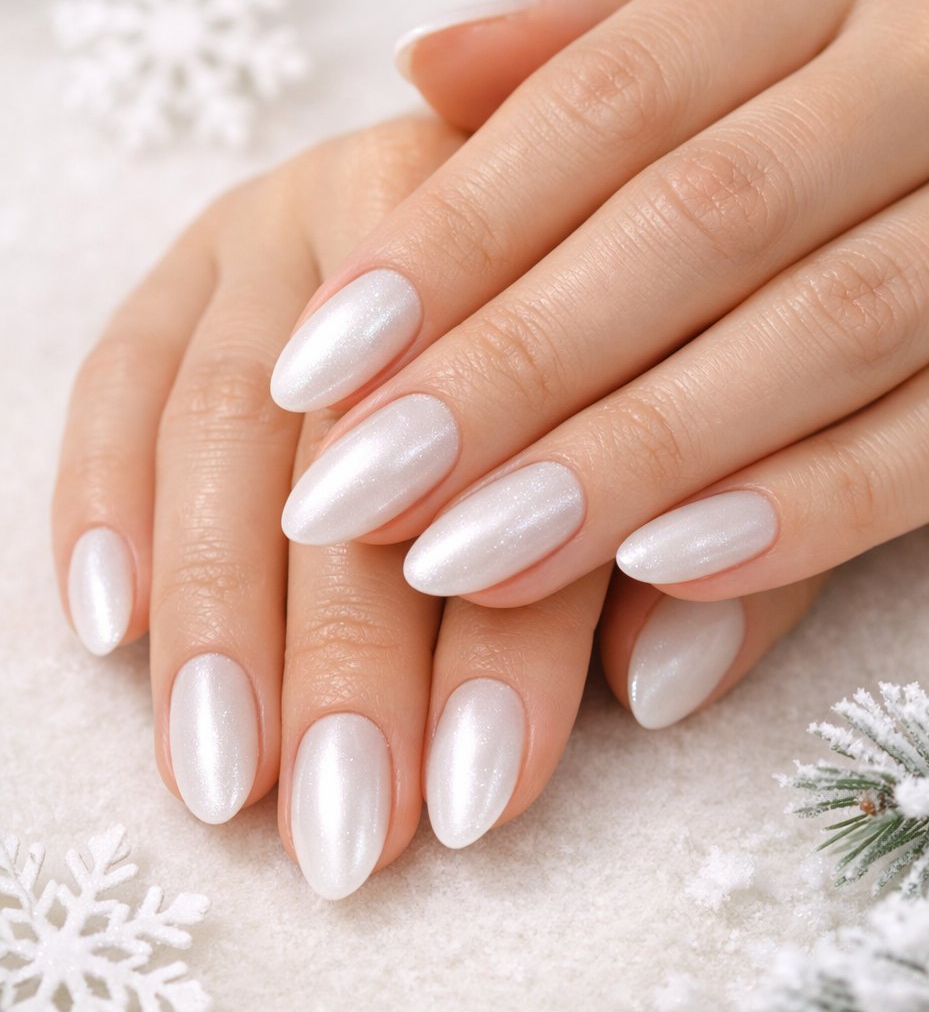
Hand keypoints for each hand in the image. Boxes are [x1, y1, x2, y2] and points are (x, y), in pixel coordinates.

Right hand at [53, 113, 822, 900]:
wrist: (557, 180)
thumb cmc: (659, 347)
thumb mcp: (739, 437)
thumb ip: (732, 554)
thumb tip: (655, 690)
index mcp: (585, 239)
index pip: (535, 461)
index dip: (502, 640)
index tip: (478, 796)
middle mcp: (422, 196)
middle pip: (366, 443)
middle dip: (346, 657)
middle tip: (342, 831)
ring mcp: (293, 210)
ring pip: (226, 414)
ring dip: (218, 614)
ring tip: (222, 783)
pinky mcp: (200, 240)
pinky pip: (125, 369)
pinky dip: (105, 496)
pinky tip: (109, 630)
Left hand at [273, 0, 928, 649]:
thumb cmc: (858, 71)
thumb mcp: (732, 14)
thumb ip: (591, 37)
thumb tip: (423, 63)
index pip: (607, 99)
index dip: (452, 239)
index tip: (315, 367)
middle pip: (701, 220)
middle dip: (514, 371)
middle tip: (359, 497)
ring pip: (828, 333)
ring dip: (636, 458)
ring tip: (472, 557)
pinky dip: (817, 507)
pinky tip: (666, 577)